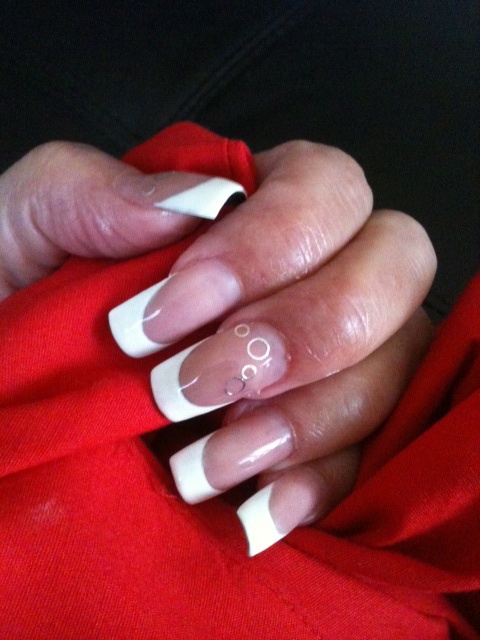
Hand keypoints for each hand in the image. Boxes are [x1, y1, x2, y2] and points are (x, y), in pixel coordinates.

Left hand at [0, 140, 435, 555]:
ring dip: (306, 418)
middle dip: (304, 331)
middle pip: (392, 269)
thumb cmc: (20, 302)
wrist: (18, 405)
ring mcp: (332, 362)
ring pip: (392, 368)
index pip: (328, 189)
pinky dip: (319, 483)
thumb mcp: (25, 232)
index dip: (273, 243)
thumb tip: (190, 206)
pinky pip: (371, 455)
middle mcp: (310, 277)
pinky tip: (255, 507)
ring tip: (203, 462)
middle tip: (193, 385)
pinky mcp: (331, 440)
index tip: (171, 312)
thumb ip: (85, 191)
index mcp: (251, 209)